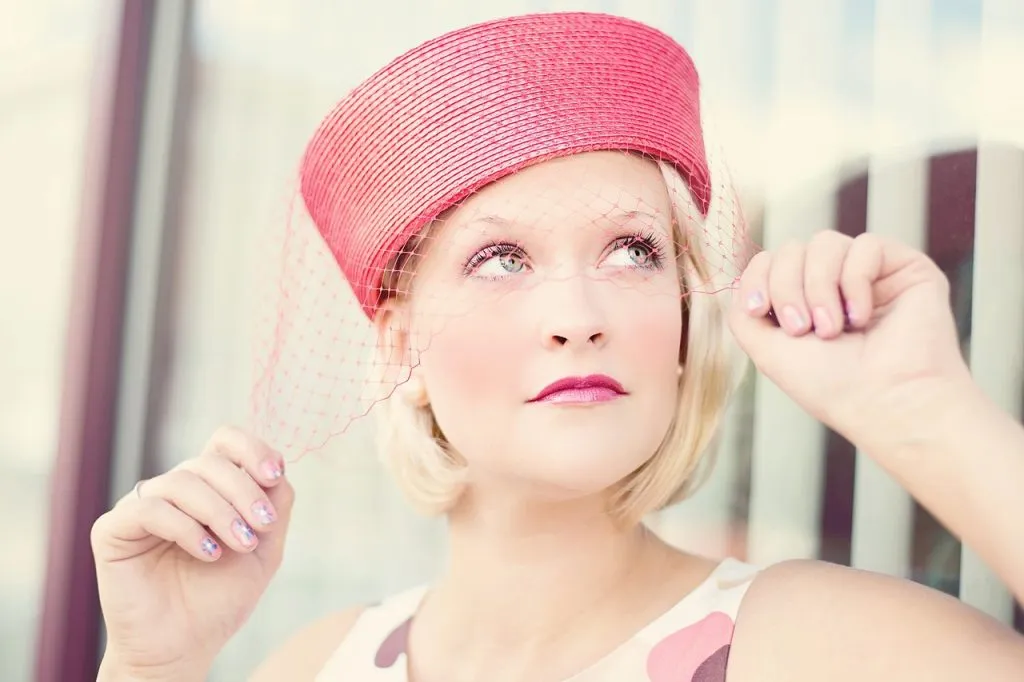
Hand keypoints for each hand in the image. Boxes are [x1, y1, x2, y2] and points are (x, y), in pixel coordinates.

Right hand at [91, 426, 292, 675]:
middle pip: (209, 461)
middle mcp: (174, 489)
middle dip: (243, 491)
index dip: (251, 448)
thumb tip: (280, 468)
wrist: (184, 647)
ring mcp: (142, 506)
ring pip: (182, 481)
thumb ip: (275, 506)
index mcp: (209, 487)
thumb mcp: (264, 548)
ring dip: (219, 511)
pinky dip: (185, 527)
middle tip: (261, 526)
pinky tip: (208, 553)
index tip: (275, 474)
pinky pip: (149, 508)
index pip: (225, 441)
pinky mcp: (113, 529)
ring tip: (239, 545)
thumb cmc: (220, 598)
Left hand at [727, 231, 971, 453]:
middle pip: (791, 249)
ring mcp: (869, 274)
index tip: (758, 311)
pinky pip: (866, 245)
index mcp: (803, 302)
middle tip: (802, 328)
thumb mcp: (766, 349)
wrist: (885, 401)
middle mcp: (834, 284)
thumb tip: (741, 281)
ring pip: (824, 243)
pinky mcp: (903, 267)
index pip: (769, 261)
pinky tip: (862, 317)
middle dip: (787, 287)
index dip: (758, 278)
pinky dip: (855, 280)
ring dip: (819, 286)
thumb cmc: (830, 385)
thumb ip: (741, 312)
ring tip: (833, 327)